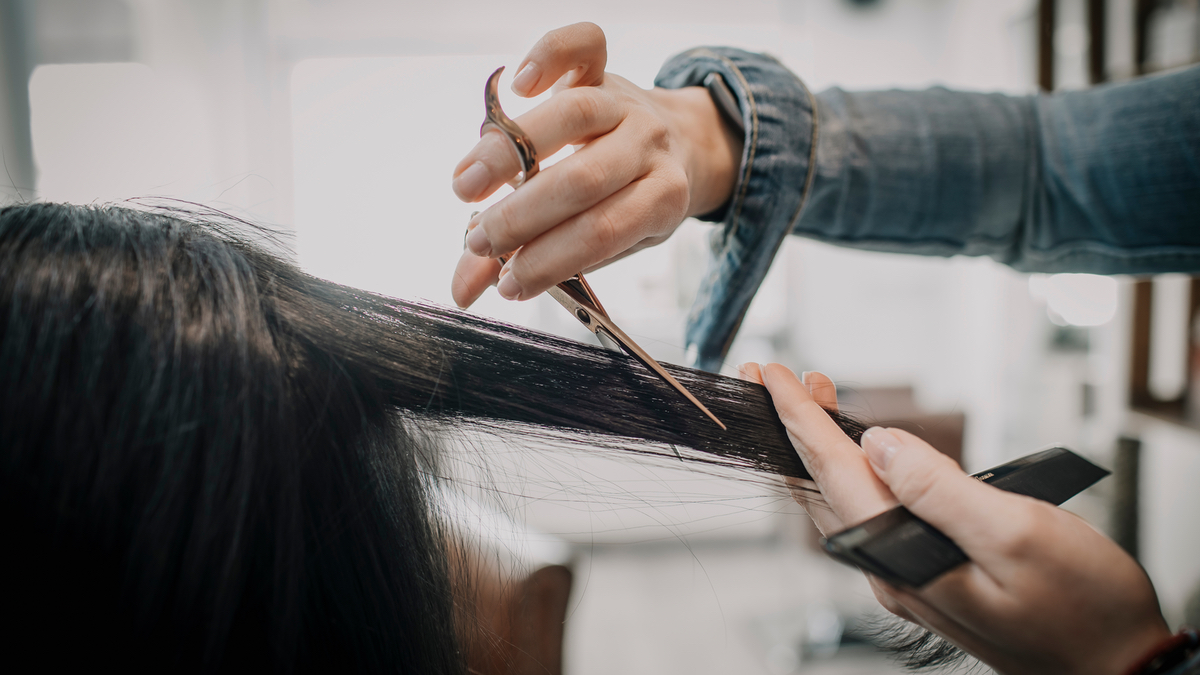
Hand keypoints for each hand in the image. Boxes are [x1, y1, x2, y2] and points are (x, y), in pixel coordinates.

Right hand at [450, 23, 742, 307]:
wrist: (677, 145)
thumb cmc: (626, 202)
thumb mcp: (600, 242)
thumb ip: (532, 261)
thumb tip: (463, 292)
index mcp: (661, 198)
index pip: (602, 233)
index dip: (549, 259)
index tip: (507, 282)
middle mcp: (648, 146)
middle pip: (584, 179)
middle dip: (521, 218)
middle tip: (479, 241)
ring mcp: (627, 103)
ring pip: (572, 116)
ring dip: (508, 155)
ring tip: (465, 187)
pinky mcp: (604, 68)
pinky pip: (585, 44)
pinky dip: (549, 55)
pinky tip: (516, 85)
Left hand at [737, 363, 1172, 674]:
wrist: (1116, 669)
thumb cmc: (1081, 610)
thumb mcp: (1016, 534)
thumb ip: (937, 487)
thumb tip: (878, 444)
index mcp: (902, 554)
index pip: (830, 470)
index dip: (797, 417)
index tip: (772, 375)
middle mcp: (891, 569)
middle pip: (822, 484)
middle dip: (796, 426)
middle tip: (780, 376)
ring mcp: (906, 575)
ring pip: (843, 499)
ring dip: (822, 446)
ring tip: (815, 400)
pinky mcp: (928, 575)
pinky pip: (870, 514)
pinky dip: (855, 472)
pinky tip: (864, 455)